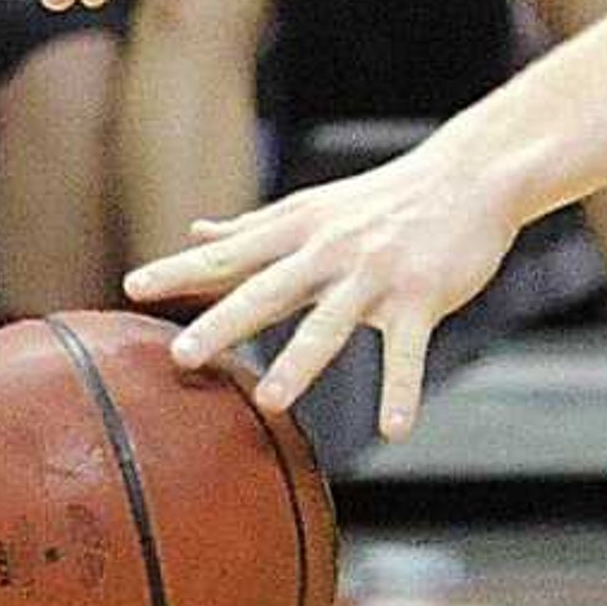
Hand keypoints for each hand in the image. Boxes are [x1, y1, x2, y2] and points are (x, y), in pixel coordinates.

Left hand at [132, 139, 520, 436]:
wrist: (472, 176)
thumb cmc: (386, 197)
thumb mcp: (314, 206)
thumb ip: (254, 227)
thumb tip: (196, 232)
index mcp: (300, 229)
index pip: (231, 253)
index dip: (181, 270)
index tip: (133, 287)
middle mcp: (332, 250)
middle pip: (270, 290)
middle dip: (225, 322)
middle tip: (183, 354)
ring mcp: (378, 275)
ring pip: (333, 323)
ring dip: (302, 362)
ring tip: (274, 402)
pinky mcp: (423, 297)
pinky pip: (409, 351)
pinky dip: (401, 391)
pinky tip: (394, 429)